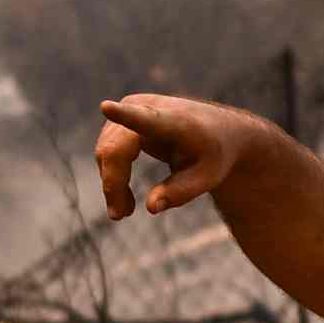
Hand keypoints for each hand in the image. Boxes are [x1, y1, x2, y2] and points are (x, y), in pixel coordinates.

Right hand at [94, 91, 269, 222]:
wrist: (217, 130)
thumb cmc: (213, 154)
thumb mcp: (207, 178)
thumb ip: (181, 192)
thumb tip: (150, 207)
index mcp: (175, 122)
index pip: (147, 119)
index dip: (125, 115)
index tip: (106, 107)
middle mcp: (149, 106)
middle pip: (115, 149)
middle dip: (113, 184)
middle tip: (120, 216)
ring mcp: (133, 106)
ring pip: (106, 151)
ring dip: (112, 183)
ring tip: (127, 211)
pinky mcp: (123, 115)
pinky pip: (107, 149)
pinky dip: (113, 175)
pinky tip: (126, 198)